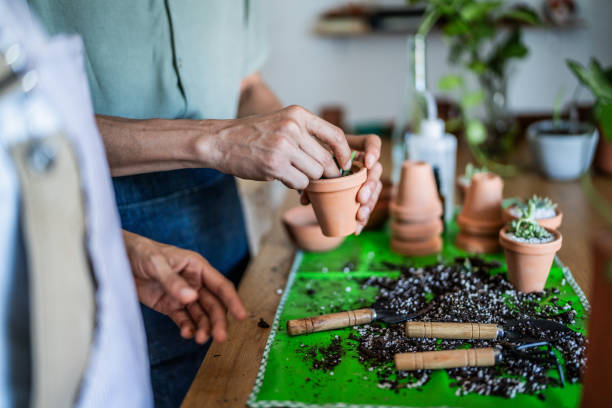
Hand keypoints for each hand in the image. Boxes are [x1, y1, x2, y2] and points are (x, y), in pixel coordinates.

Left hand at [122, 230, 246, 343]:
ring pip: (200, 314)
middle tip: (219, 337)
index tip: (242, 316)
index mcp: (197, 267)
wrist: (118, 259)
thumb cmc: (141, 252)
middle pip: (213, 305)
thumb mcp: (156, 263)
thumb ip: (173, 281)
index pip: (221, 286)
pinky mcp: (169, 305)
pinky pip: (183, 319)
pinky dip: (187, 328)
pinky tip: (187, 334)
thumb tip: (192, 298)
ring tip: (200, 339)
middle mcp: (194, 282)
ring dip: (203, 327)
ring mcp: (182, 295)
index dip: (233, 300)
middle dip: (217, 321)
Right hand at [197, 105, 351, 188]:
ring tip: (294, 175)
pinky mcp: (274, 165)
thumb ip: (306, 135)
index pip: (335, 135)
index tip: (345, 165)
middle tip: (320, 180)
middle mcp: (293, 127)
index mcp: (298, 114)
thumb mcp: (281, 122)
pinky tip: (283, 178)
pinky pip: (300, 183)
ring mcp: (283, 146)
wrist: (220, 141)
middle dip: (327, 174)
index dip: (344, 154)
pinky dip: (295, 186)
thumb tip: (334, 160)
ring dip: (308, 180)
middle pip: (326, 160)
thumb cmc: (253, 135)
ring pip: (315, 174)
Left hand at [301, 134, 381, 234]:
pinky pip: (367, 206)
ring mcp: (365, 179)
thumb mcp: (311, 169)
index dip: (374, 150)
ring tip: (359, 216)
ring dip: (370, 204)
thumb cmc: (312, 165)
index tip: (368, 163)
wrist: (311, 176)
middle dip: (370, 185)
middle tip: (361, 198)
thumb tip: (305, 198)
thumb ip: (309, 179)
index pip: (372, 142)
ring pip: (375, 189)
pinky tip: (357, 228)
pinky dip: (362, 218)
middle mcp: (363, 162)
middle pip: (376, 170)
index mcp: (352, 148)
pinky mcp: (362, 195)